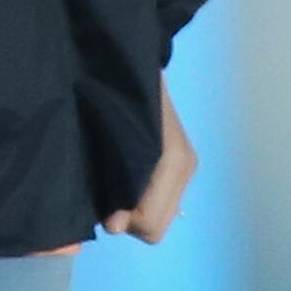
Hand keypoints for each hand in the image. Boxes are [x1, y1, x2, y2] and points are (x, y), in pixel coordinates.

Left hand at [102, 78, 199, 241]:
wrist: (130, 61)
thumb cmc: (114, 97)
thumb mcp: (110, 141)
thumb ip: (113, 187)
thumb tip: (114, 226)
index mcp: (172, 162)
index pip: (149, 224)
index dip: (121, 220)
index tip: (102, 201)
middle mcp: (185, 168)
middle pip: (156, 228)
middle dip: (129, 219)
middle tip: (108, 192)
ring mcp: (187, 165)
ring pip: (161, 217)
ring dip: (136, 208)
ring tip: (116, 180)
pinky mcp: (184, 162)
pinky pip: (163, 201)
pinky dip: (144, 198)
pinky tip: (129, 175)